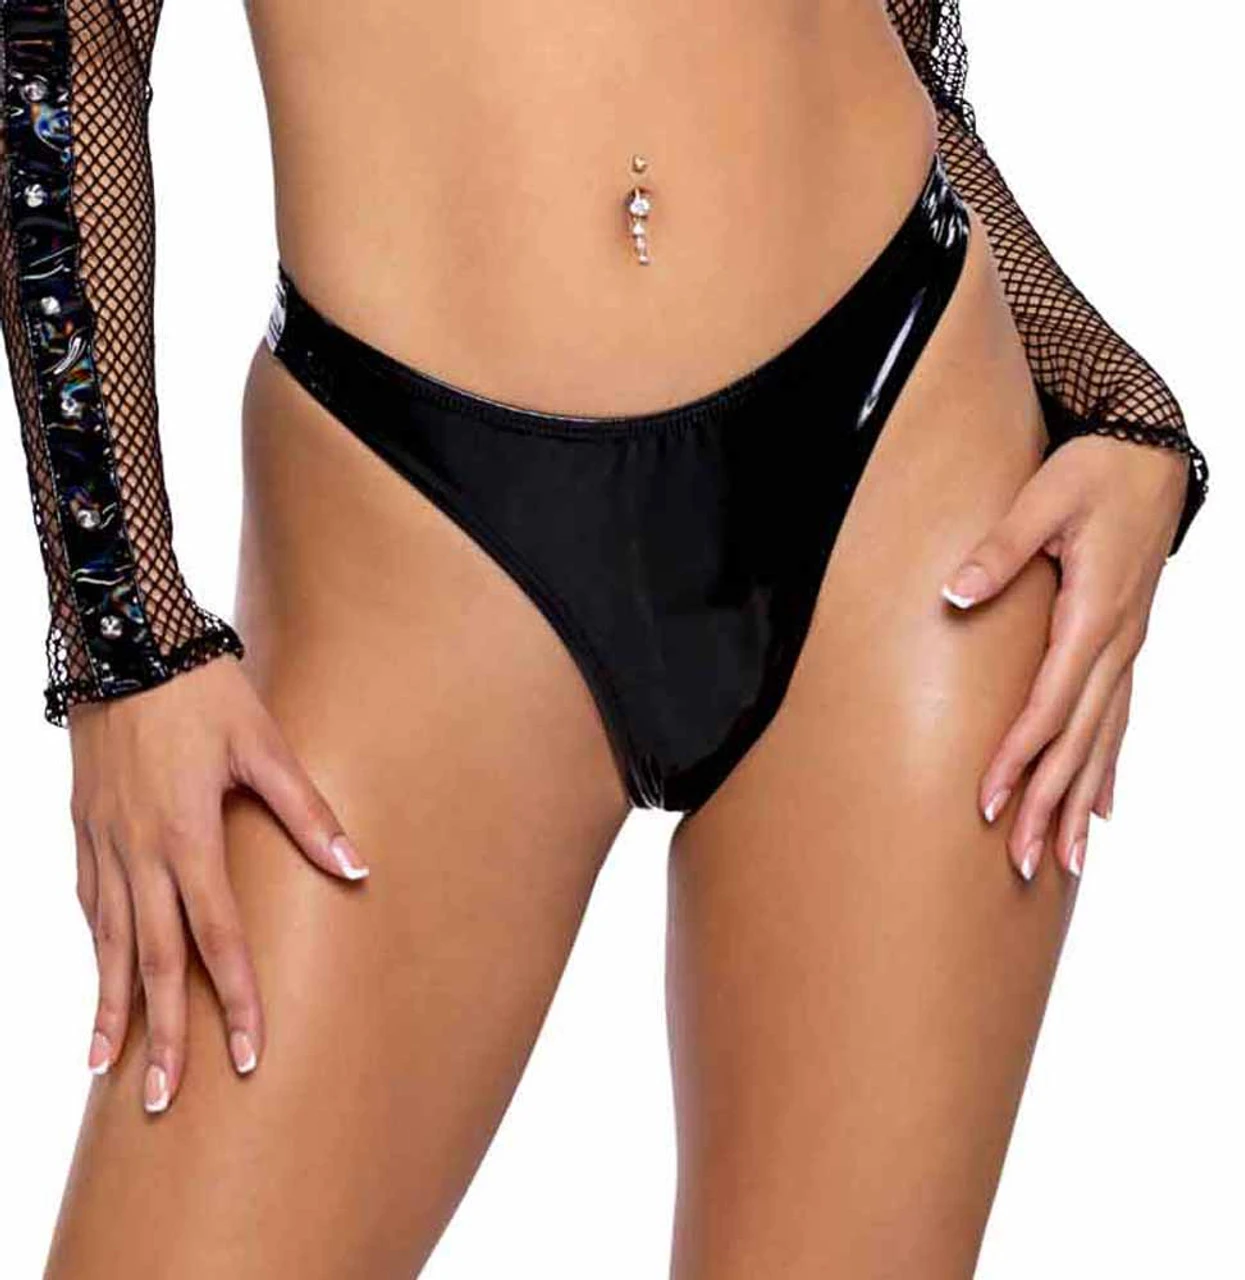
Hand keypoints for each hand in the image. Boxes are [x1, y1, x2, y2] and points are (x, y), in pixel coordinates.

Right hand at [68, 653, 367, 1113]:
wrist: (125, 642)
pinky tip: (102, 969)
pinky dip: (96, 945)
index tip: (248, 1056)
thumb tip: (357, 867)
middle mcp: (138, 853)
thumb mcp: (266, 744)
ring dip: (111, 1006)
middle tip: (165, 1101)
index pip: (218, 939)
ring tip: (107, 1067)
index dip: (237, 1000)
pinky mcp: (83, 827)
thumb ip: (309, 811)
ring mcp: (102, 843)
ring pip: (107, 942)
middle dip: (162, 1034)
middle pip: (152, 961)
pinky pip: (88, 903)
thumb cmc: (202, 692)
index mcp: (188, 837)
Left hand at [941, 436, 1187, 881]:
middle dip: (1047, 805)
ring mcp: (1127, 649)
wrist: (1154, 453)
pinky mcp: (1125, 646)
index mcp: (1093, 614)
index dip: (1017, 758)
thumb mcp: (1045, 495)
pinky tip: (1101, 809)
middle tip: (1020, 864)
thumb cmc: (1097, 471)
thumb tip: (955, 594)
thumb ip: (1000, 547)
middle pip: (1079, 742)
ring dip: (1080, 803)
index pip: (1049, 705)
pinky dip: (1108, 768)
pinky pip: (1119, 721)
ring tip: (1063, 861)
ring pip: (1104, 742)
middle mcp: (1116, 644)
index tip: (986, 802)